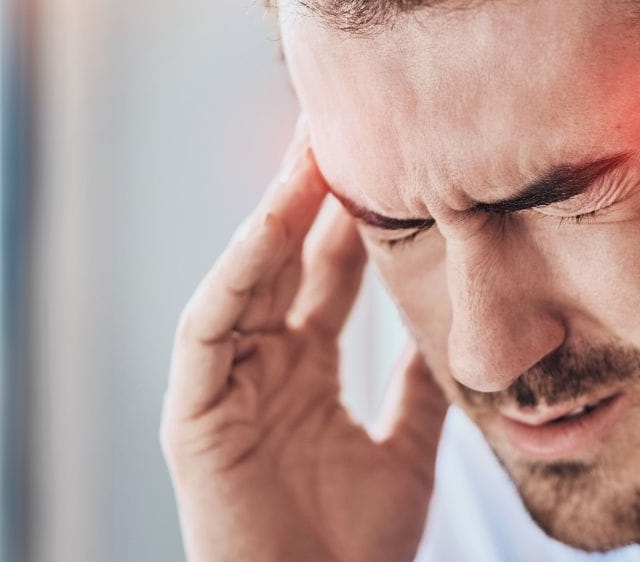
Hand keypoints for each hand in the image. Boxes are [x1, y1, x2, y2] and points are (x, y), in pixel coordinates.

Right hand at [160, 129, 448, 561]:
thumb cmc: (355, 549)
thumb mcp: (405, 450)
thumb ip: (419, 388)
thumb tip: (447, 329)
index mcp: (307, 371)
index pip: (329, 273)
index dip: (355, 216)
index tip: (391, 155)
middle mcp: (264, 366)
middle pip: (287, 259)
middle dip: (312, 192)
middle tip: (344, 120)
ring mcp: (226, 385)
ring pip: (247, 277)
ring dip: (275, 213)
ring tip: (310, 149)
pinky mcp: (192, 412)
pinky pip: (211, 326)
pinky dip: (238, 272)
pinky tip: (272, 223)